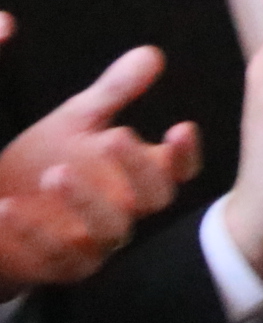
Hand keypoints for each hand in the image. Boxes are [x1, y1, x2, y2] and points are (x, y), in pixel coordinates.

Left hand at [0, 23, 202, 290]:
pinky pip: (58, 259)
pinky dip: (34, 234)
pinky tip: (9, 208)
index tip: (180, 126)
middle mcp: (126, 211)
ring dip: (87, 202)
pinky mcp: (61, 268)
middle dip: (139, 169)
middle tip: (116, 136)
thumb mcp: (75, 121)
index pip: (178, 170)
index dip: (184, 154)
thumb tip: (152, 53)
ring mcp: (97, 244)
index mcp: (136, 175)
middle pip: (155, 199)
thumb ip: (113, 93)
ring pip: (113, 231)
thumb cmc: (42, 161)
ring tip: (54, 173)